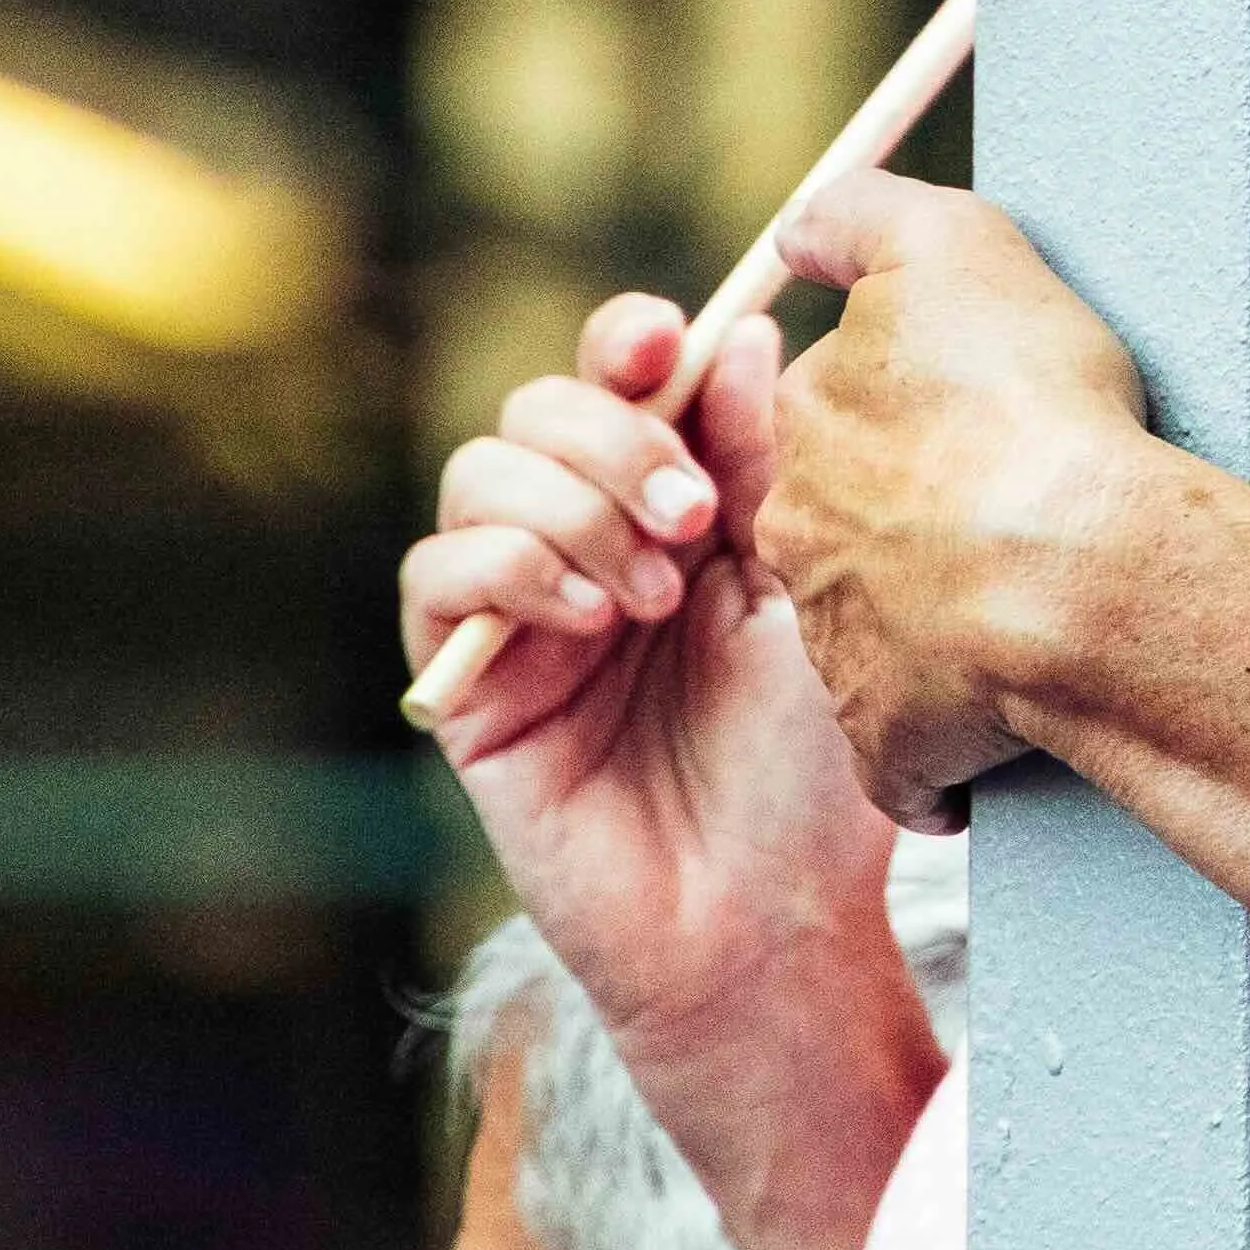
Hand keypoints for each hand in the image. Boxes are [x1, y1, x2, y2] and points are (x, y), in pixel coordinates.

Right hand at [399, 293, 899, 1033]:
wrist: (774, 916)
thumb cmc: (811, 766)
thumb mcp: (806, 588)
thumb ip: (769, 464)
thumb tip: (748, 333)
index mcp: (679, 504)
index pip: (621, 377)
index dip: (629, 337)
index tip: (666, 335)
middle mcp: (590, 542)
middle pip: (540, 407)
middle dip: (612, 434)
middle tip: (692, 514)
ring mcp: (522, 611)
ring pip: (479, 472)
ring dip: (571, 507)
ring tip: (656, 593)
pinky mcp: (468, 683)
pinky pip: (438, 573)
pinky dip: (512, 568)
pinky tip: (592, 623)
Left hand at [759, 169, 1158, 826]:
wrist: (1079, 575)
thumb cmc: (1025, 404)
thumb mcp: (951, 247)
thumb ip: (861, 217)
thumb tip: (797, 232)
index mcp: (809, 427)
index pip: (835, 398)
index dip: (910, 396)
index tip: (977, 407)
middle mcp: (801, 536)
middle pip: (849, 513)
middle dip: (911, 511)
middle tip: (1009, 500)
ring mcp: (842, 644)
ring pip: (883, 618)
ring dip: (937, 611)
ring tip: (1036, 593)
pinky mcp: (890, 737)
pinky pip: (913, 741)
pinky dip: (953, 732)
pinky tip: (1011, 709)